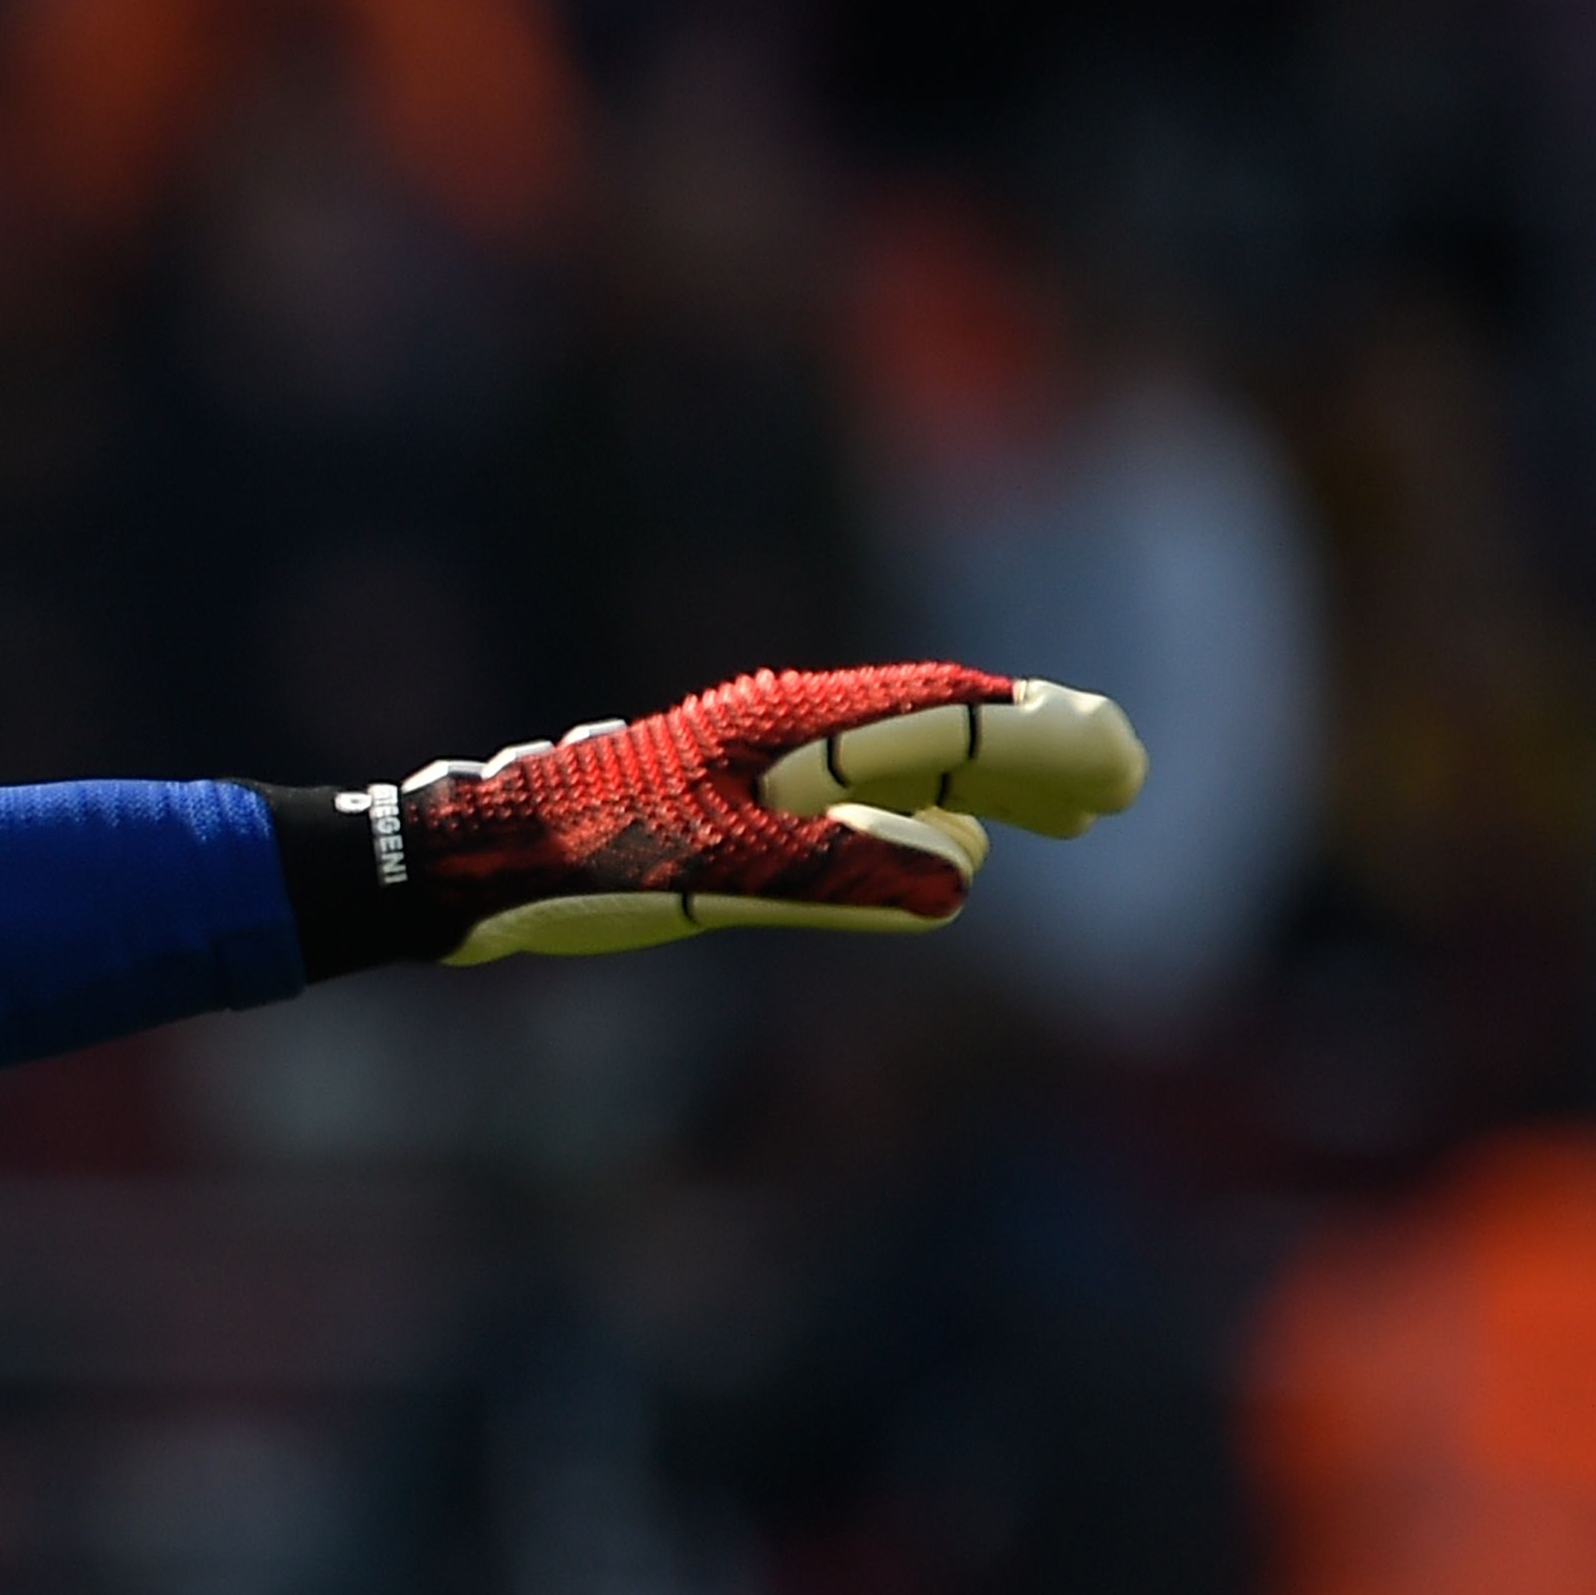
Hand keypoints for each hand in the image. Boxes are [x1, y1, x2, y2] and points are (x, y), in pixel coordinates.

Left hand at [339, 663, 1146, 963]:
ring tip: (1074, 817)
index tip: (1118, 762)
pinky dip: (926, 816)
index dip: (1039, 741)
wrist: (469, 860)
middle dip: (1036, 755)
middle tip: (1126, 784)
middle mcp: (785, 731)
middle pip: (940, 729)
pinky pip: (859, 798)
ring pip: (907, 763)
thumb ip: (832, 871)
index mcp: (787, 729)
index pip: (944, 718)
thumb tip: (958, 872)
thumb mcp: (708, 876)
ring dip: (994, 786)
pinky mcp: (734, 805)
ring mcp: (762, 765)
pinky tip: (957, 849)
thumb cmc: (576, 863)